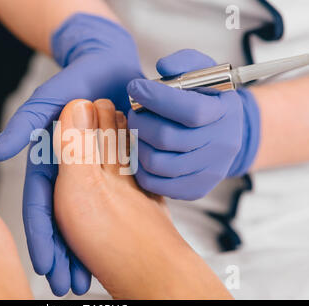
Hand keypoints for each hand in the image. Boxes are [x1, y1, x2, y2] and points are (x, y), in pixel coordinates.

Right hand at [0, 13, 142, 295]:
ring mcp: (94, 171)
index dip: (42, 235)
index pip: (40, 205)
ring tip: (89, 279)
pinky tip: (118, 250)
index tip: (45, 266)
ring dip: (86, 249)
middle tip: (69, 285)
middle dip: (64, 254)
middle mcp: (70, 171)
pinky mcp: (118, 167)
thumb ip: (24, 124)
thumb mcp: (49, 100)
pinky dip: (114, 227)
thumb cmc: (77, 80)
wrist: (109, 66)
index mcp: (49, 161)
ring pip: (88, 218)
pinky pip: (116, 202)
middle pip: (64, 220)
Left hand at [127, 49, 259, 199]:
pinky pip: (156, 183)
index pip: (190, 109)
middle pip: (168, 138)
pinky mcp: (195, 189)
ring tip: (136, 131)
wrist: (227, 133)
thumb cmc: (208, 99)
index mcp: (226, 112)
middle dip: (140, 121)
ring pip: (157, 163)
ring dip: (137, 144)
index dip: (156, 97)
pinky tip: (141, 149)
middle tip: (132, 111)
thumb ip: (186, 63)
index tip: (135, 87)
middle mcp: (222, 144)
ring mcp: (210, 170)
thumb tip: (164, 66)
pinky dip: (140, 167)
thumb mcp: (205, 73)